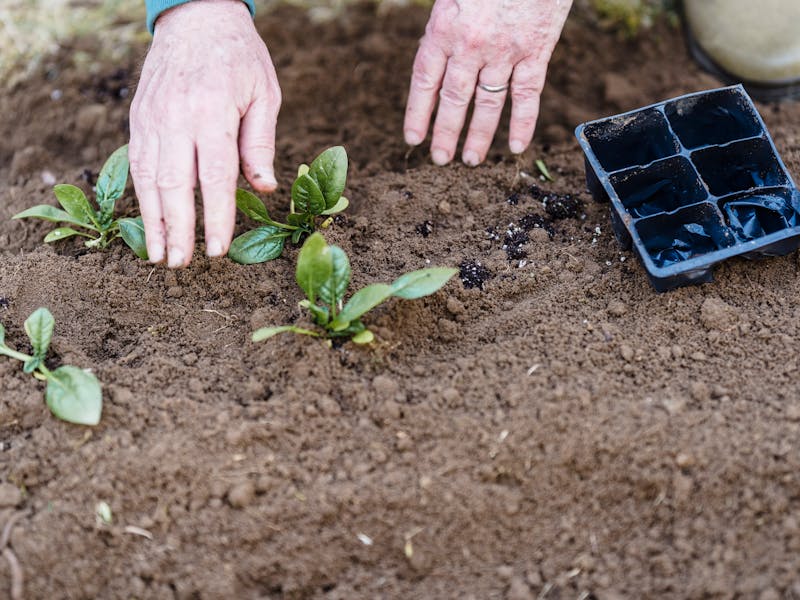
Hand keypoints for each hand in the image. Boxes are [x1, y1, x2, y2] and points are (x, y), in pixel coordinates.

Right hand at [129, 0, 280, 266]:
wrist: (196, 18)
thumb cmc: (240, 58)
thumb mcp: (264, 94)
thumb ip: (260, 143)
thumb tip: (264, 189)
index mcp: (213, 112)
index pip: (214, 177)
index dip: (215, 217)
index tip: (217, 250)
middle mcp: (177, 117)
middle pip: (175, 184)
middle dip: (179, 229)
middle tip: (182, 264)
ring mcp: (152, 118)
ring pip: (148, 178)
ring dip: (153, 221)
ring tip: (159, 255)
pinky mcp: (138, 118)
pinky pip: (136, 162)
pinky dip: (140, 196)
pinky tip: (148, 222)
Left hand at [404, 0, 571, 166]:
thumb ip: (443, 25)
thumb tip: (435, 60)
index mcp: (444, 26)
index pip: (424, 80)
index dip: (418, 113)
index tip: (413, 138)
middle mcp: (471, 45)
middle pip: (454, 99)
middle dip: (445, 133)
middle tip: (440, 159)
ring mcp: (505, 51)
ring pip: (488, 104)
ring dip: (479, 136)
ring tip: (471, 160)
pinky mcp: (536, 50)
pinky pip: (528, 94)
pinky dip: (523, 122)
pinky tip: (517, 147)